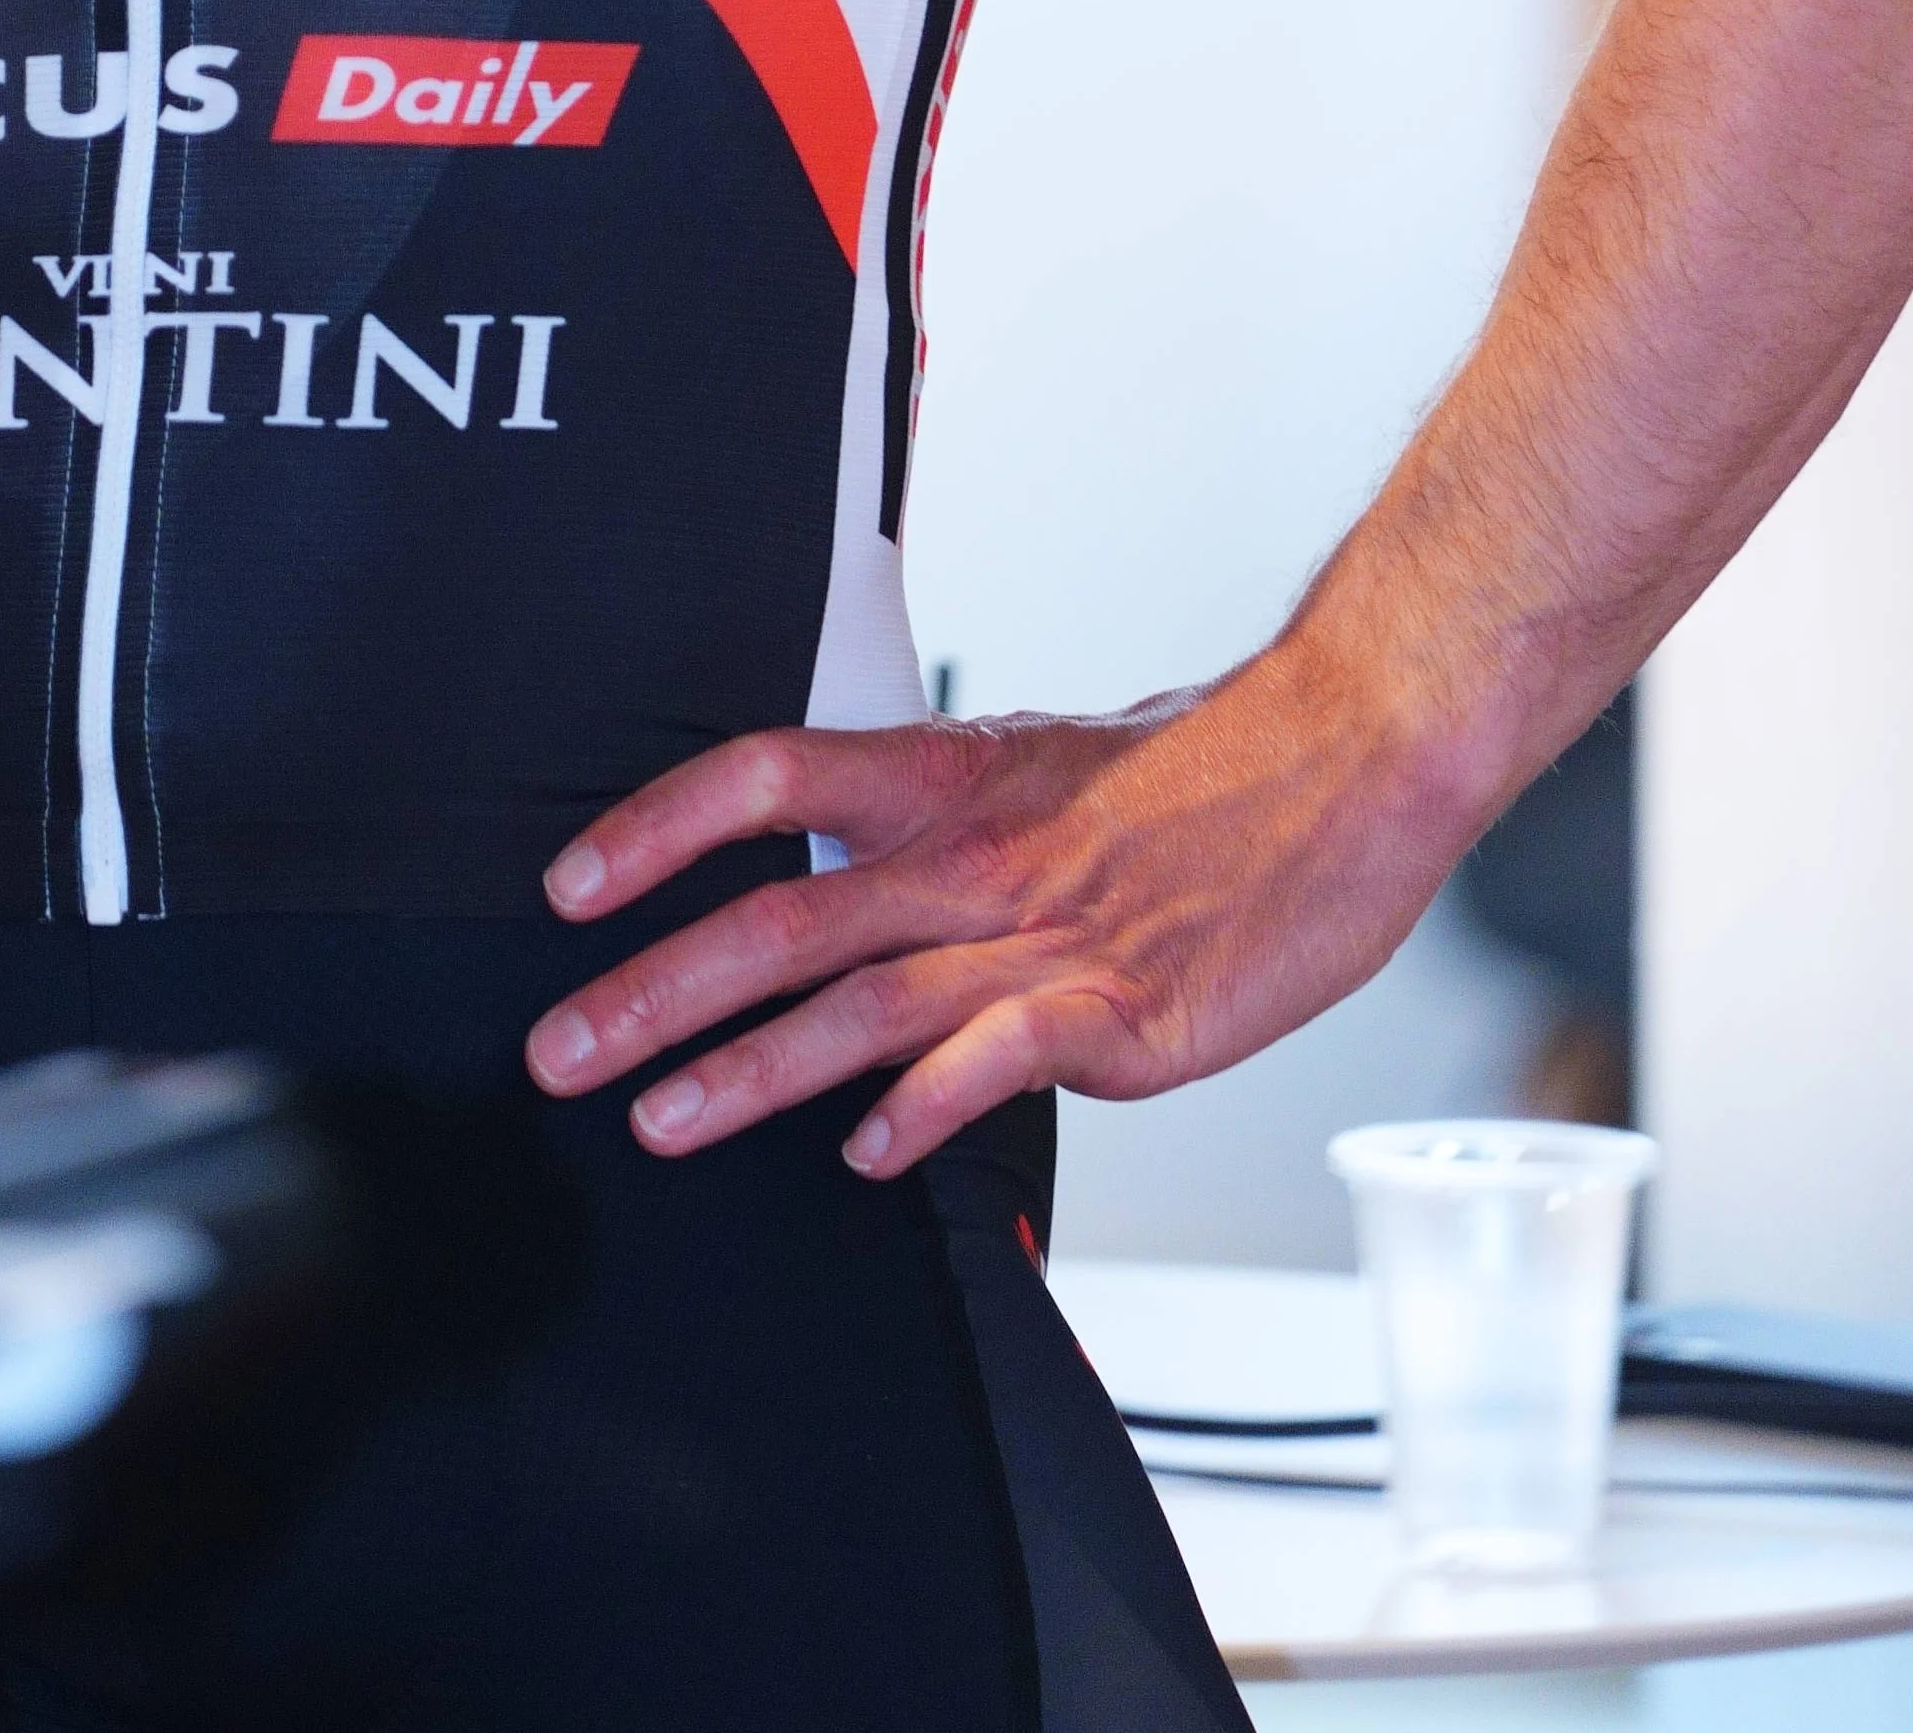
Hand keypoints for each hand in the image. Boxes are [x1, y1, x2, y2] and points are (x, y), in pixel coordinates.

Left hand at [525, 633, 1476, 1179]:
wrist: (1354, 756)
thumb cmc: (1211, 770)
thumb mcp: (1045, 766)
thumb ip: (948, 824)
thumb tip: (862, 869)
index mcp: (947, 774)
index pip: (765, 776)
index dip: (656, 829)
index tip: (569, 886)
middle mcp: (972, 850)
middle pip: (779, 913)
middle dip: (652, 988)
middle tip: (558, 1049)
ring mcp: (1040, 934)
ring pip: (856, 1001)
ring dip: (743, 1072)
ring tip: (656, 1120)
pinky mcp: (1114, 1011)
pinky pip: (988, 1062)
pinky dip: (917, 1112)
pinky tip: (860, 1157)